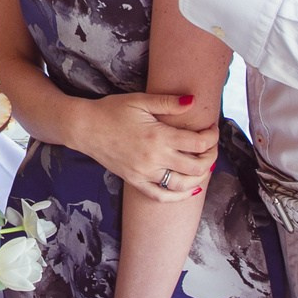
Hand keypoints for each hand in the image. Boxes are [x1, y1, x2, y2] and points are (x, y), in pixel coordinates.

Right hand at [73, 93, 215, 202]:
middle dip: (211, 157)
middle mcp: (154, 158)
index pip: (198, 143)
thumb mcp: (140, 100)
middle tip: (212, 147)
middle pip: (196, 167)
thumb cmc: (111, 110)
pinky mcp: (135, 181)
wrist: (84, 128)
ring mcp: (144, 173)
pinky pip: (161, 196)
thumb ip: (168, 102)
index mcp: (158, 136)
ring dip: (200, 177)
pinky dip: (179, 196)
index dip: (212, 137)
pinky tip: (190, 190)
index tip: (212, 129)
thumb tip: (193, 101)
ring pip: (183, 185)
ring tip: (205, 166)